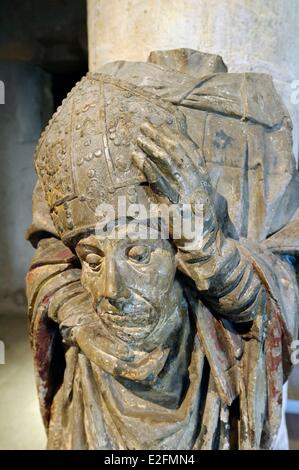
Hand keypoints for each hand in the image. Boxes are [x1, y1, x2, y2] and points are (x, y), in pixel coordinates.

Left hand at [132, 121, 216, 246]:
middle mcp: (197, 182)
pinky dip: (149, 169)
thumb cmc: (199, 221)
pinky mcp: (175, 205)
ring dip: (153, 148)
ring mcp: (187, 193)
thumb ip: (192, 179)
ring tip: (139, 139)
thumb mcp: (200, 196)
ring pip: (170, 163)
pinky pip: (161, 184)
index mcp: (203, 178)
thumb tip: (180, 163)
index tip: (162, 124)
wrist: (205, 244)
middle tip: (145, 126)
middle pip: (178, 152)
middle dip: (161, 136)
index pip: (190, 150)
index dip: (176, 135)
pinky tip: (139, 159)